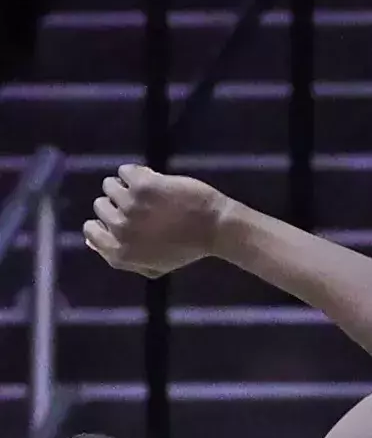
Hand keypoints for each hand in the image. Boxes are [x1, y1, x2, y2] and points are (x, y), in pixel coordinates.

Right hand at [84, 165, 228, 277]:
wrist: (215, 228)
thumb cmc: (187, 248)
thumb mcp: (152, 266)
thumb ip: (120, 258)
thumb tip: (91, 241)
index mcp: (119, 253)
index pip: (90, 231)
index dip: (104, 222)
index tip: (123, 218)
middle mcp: (120, 230)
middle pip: (100, 206)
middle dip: (118, 203)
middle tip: (142, 205)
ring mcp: (130, 206)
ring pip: (110, 186)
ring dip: (125, 185)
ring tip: (146, 191)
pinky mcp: (142, 186)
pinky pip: (125, 171)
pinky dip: (135, 172)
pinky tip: (151, 178)